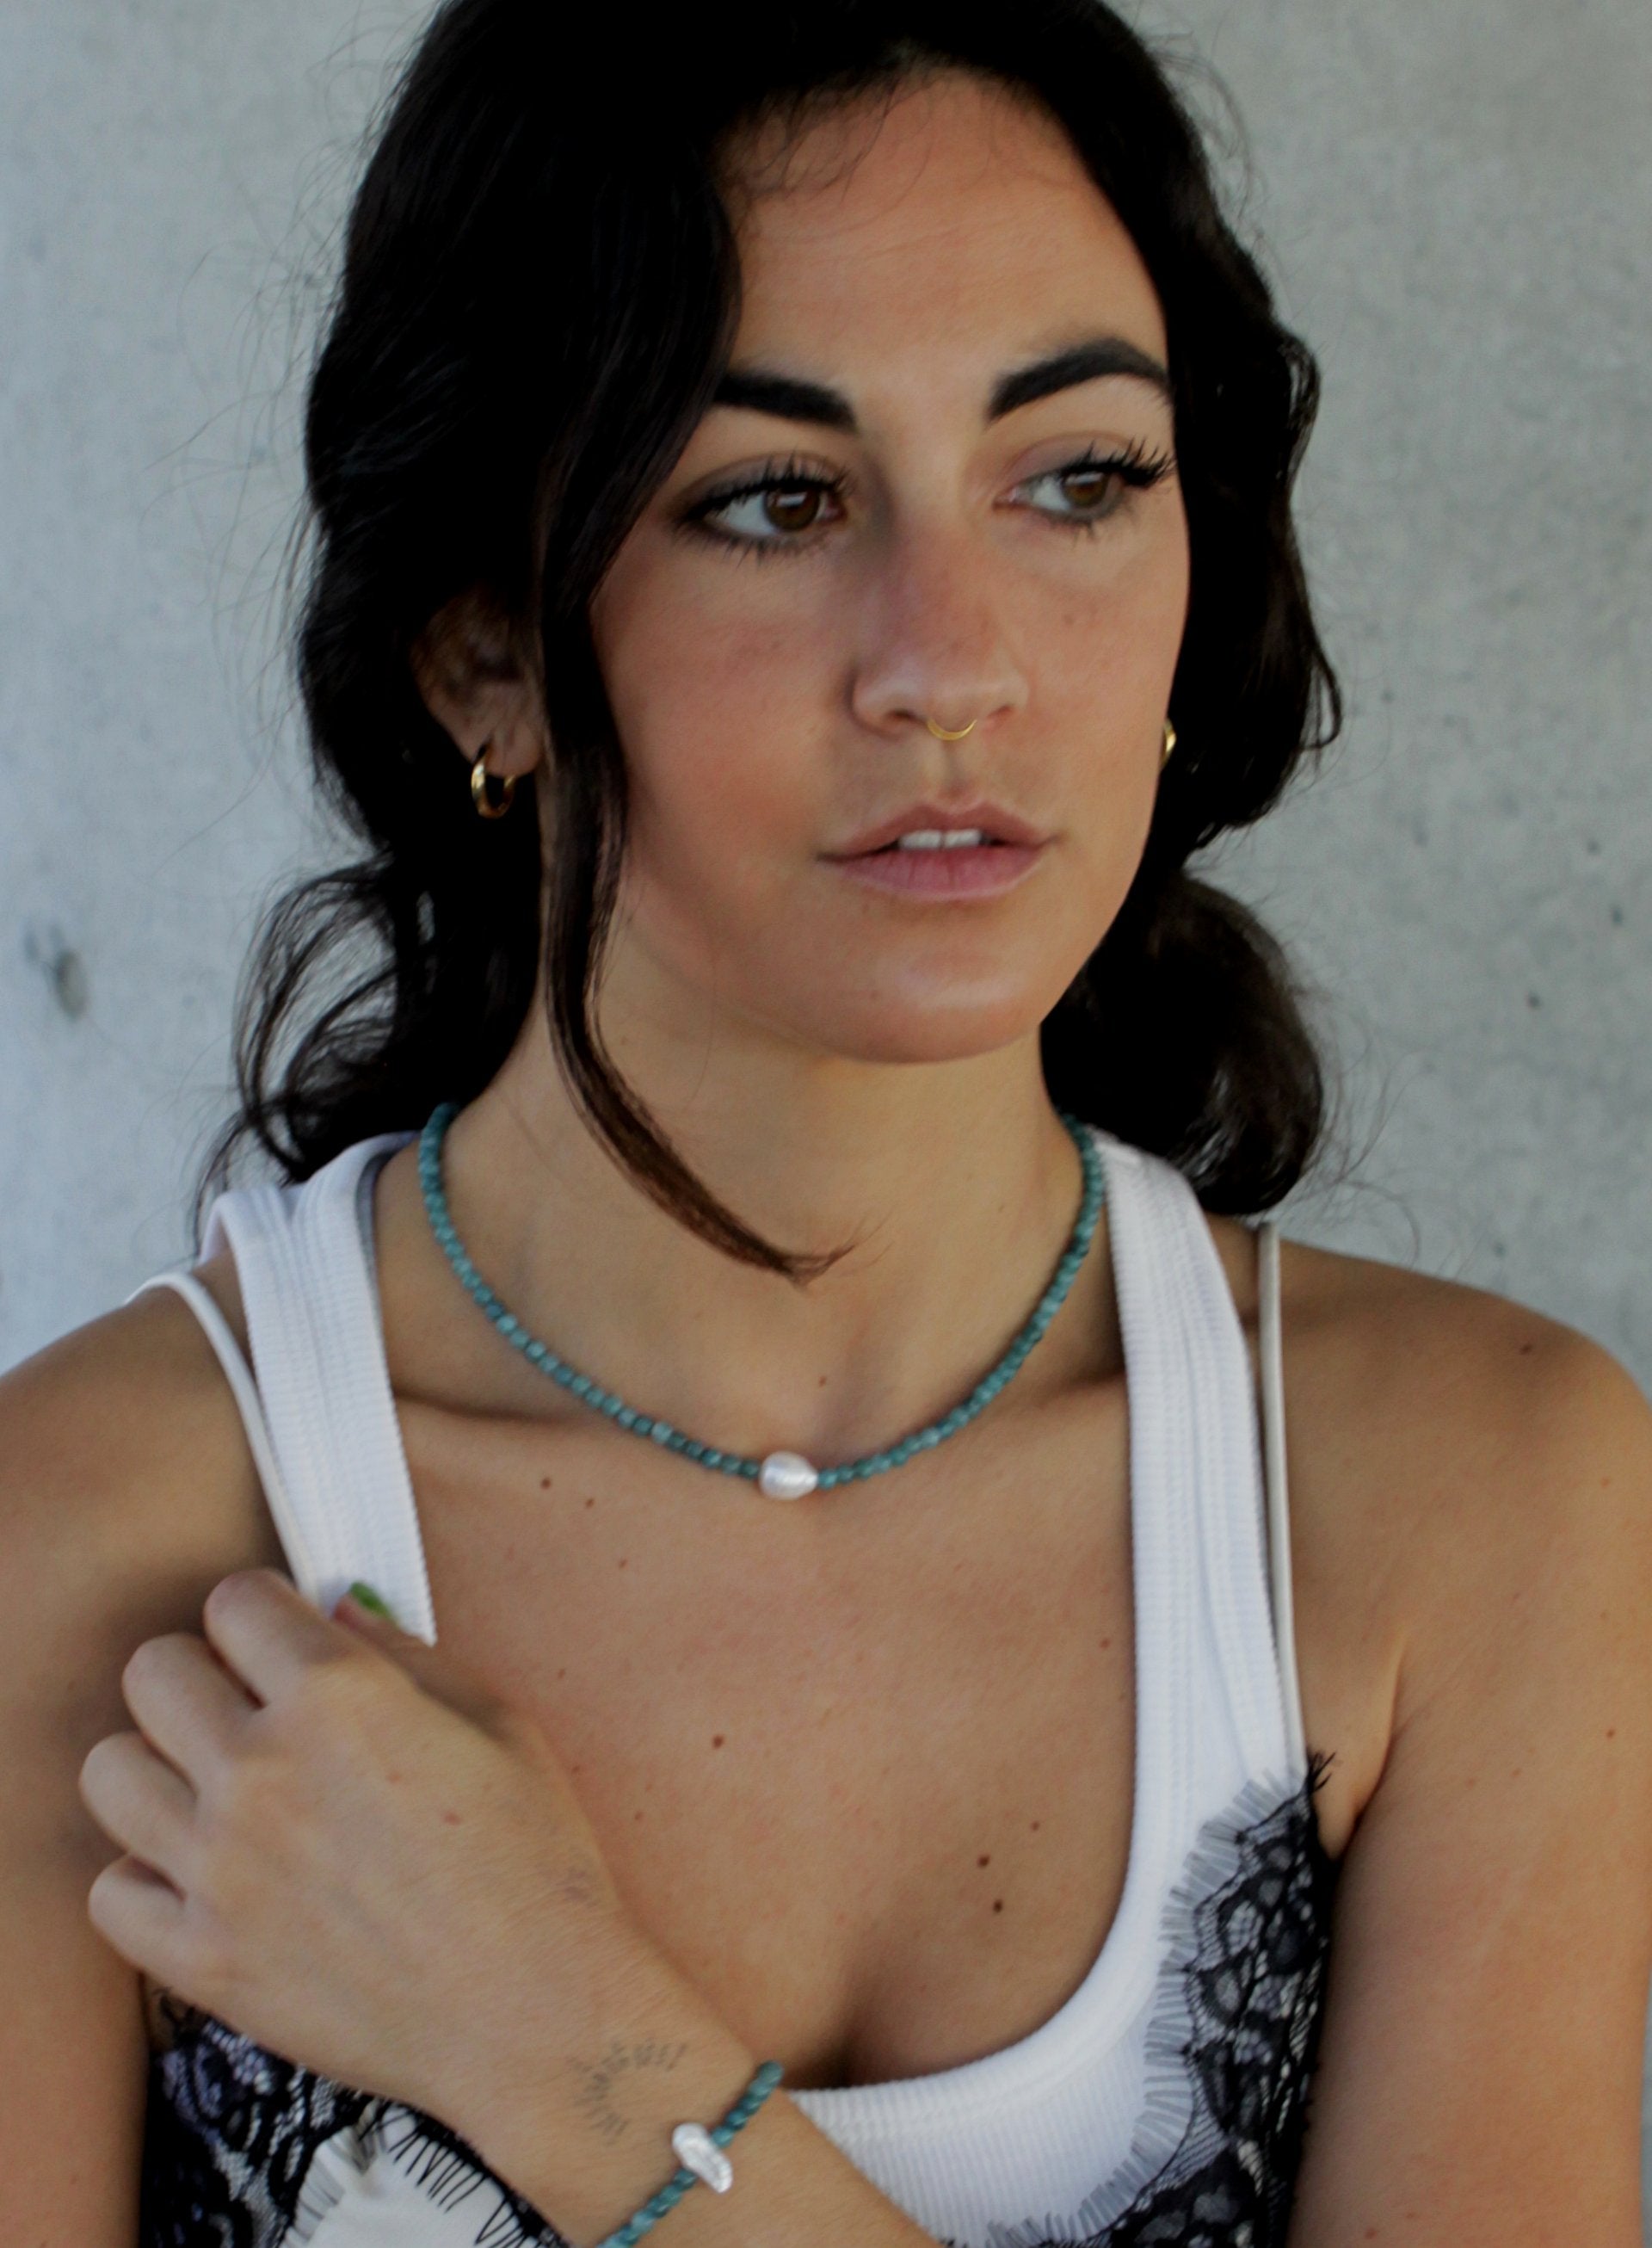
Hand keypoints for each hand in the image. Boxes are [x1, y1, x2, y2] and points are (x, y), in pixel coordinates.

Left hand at [78, 1567, 676, 2135]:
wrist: (535, 2014)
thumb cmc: (534, 1865)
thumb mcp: (498, 1723)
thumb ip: (404, 1656)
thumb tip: (337, 1615)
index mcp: (339, 1699)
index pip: (234, 1601)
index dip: (264, 1613)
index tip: (281, 1638)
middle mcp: (261, 1772)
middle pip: (153, 1672)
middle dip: (202, 1671)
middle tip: (247, 1704)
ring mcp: (220, 1870)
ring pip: (111, 1772)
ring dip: (161, 1764)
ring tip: (215, 1787)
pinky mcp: (202, 1959)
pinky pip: (112, 1892)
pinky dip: (148, 1876)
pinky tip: (207, 1874)